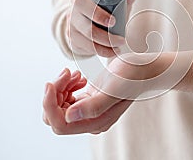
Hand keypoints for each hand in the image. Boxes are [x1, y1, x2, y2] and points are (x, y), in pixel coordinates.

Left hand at [43, 49, 192, 134]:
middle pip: (55, 114)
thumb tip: (68, 116)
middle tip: (69, 72)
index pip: (60, 124)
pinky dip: (68, 84)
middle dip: (56, 92)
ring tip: (77, 73)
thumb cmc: (133, 76)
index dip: (49, 105)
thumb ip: (92, 106)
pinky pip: (66, 96)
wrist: (144, 67)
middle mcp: (90, 120)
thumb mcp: (114, 89)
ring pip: (59, 104)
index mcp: (96, 122)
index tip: (50, 83)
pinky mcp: (88, 99)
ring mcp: (88, 110)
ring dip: (62, 86)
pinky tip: (80, 76)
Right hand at [67, 0, 135, 57]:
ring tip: (120, 43)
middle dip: (99, 15)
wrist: (86, 32)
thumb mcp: (117, 6)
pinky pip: (85, 44)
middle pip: (81, 4)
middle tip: (115, 23)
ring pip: (86, 29)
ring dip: (105, 39)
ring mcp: (72, 18)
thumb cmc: (105, 14)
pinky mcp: (71, 35)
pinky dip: (101, 50)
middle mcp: (77, 1)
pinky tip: (112, 51)